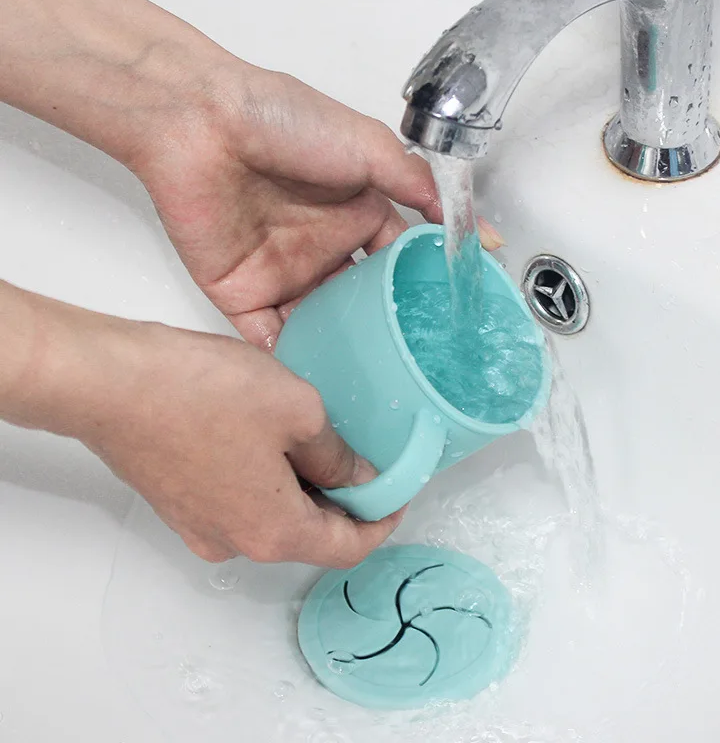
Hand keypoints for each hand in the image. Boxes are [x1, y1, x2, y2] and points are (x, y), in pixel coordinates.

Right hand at [92, 323, 401, 565]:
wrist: (110, 382)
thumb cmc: (199, 393)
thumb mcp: (298, 411)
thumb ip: (337, 454)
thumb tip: (359, 476)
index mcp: (273, 531)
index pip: (347, 549)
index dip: (381, 524)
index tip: (398, 497)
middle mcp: (235, 543)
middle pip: (309, 536)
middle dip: (344, 504)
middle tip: (366, 462)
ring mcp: (200, 525)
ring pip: (273, 517)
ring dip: (304, 488)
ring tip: (319, 442)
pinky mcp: (178, 502)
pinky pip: (238, 502)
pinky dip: (267, 481)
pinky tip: (273, 439)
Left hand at [128, 62, 501, 349]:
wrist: (200, 120)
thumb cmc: (283, 120)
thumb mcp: (370, 148)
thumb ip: (423, 190)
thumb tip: (480, 230)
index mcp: (354, 213)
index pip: (397, 260)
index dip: (421, 287)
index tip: (450, 322)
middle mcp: (322, 247)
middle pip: (360, 301)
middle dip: (385, 331)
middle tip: (417, 366)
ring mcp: (282, 273)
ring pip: (321, 325)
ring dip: (343, 352)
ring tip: (375, 386)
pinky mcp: (241, 293)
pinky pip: (270, 339)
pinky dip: (293, 362)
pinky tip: (319, 385)